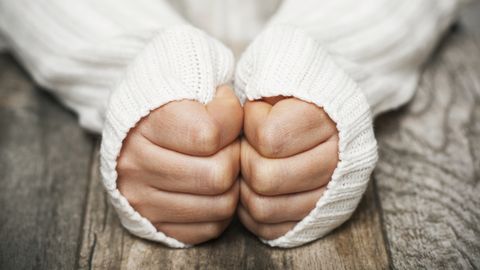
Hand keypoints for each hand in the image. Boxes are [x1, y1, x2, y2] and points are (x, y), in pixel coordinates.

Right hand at [116, 85, 242, 244]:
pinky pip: (209, 228)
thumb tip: (247, 119)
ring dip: (231, 186)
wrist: (135, 127)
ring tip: (221, 164)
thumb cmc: (173, 101)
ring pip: (219, 206)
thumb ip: (217, 95)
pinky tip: (212, 188)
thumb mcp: (190, 79)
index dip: (232, 122)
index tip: (226, 112)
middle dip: (234, 158)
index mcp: (145, 123)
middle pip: (217, 176)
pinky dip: (220, 210)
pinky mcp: (153, 224)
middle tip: (228, 145)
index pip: (210, 134)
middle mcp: (136, 165)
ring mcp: (141, 199)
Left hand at [238, 96, 338, 239]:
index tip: (257, 115)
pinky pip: (270, 228)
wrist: (324, 115)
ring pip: (263, 209)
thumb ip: (265, 82)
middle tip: (249, 146)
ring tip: (250, 166)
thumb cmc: (290, 94)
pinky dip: (251, 212)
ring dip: (245, 188)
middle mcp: (337, 160)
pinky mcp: (316, 217)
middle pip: (265, 178)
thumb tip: (230, 106)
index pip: (269, 138)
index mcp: (327, 120)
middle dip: (245, 161)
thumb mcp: (280, 71)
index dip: (251, 127)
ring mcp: (329, 194)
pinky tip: (253, 189)